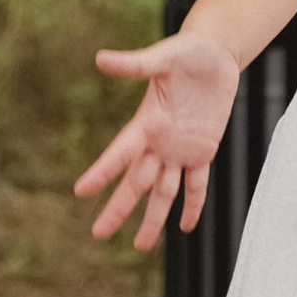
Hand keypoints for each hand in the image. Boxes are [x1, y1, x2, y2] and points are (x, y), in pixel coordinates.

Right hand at [73, 31, 241, 250]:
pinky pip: (196, 184)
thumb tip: (100, 58)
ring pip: (163, 192)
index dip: (101, 172)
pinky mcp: (203, 150)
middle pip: (136, 182)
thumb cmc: (188, 50)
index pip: (119, 153)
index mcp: (147, 122)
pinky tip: (186, 227)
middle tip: (98, 233)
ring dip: (152, 218)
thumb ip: (135, 63)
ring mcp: (180, 149)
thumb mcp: (164, 55)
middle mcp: (159, 141)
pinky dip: (192, 205)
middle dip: (118, 208)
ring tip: (141, 246)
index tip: (80, 191)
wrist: (216, 53)